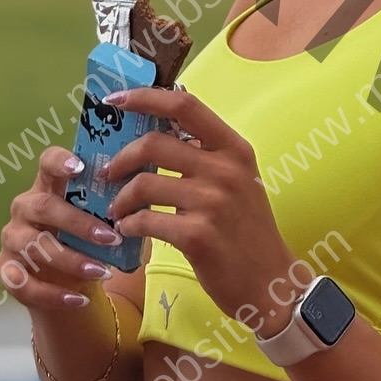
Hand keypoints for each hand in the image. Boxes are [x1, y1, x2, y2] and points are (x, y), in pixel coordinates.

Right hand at [0, 147, 121, 312]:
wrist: (63, 279)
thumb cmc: (84, 240)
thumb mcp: (96, 221)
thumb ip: (110, 208)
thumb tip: (145, 200)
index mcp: (47, 186)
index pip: (47, 162)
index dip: (59, 161)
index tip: (80, 167)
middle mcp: (24, 208)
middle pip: (44, 206)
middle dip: (79, 223)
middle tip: (112, 238)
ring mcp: (11, 239)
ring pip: (34, 247)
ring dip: (71, 261)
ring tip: (103, 273)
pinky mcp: (5, 270)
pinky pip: (23, 283)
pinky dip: (52, 294)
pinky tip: (79, 300)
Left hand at [103, 87, 297, 332]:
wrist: (271, 283)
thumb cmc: (248, 232)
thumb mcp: (239, 183)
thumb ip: (206, 158)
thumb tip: (154, 137)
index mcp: (235, 150)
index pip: (185, 105)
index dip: (145, 98)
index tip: (116, 100)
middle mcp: (226, 170)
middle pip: (154, 143)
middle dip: (121, 158)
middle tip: (108, 173)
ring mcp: (212, 202)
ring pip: (144, 183)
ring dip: (121, 198)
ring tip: (118, 210)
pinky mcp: (197, 235)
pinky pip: (145, 220)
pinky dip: (129, 224)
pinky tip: (129, 230)